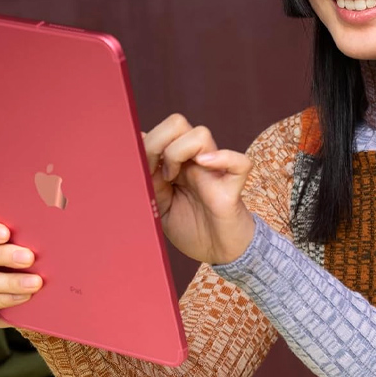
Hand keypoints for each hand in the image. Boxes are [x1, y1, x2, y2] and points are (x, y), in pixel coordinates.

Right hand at [0, 211, 42, 327]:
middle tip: (29, 258)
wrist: (10, 292)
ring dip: (9, 282)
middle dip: (2, 255)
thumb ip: (19, 231)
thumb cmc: (13, 256)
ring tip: (35, 282)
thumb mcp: (13, 240)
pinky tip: (24, 296)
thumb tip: (45, 223)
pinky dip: (5, 299)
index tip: (6, 233)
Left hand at [143, 114, 255, 264]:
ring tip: (173, 178)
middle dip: (158, 143)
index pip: (161, 131)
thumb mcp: (158, 206)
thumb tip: (135, 148)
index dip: (146, 144)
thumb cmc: (190, 228)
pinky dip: (223, 159)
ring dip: (179, 152)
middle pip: (177, 123)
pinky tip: (204, 167)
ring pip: (201, 134)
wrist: (218, 253)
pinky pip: (240, 162)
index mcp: (176, 163)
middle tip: (154, 170)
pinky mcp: (232, 187)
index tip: (139, 168)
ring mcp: (214, 171)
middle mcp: (194, 161)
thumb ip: (148, 181)